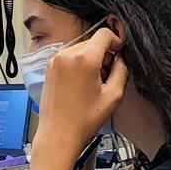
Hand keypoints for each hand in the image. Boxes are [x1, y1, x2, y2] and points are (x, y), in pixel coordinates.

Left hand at [34, 28, 128, 152]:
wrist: (58, 135)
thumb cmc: (83, 120)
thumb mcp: (113, 95)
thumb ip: (121, 71)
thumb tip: (120, 59)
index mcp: (83, 59)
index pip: (104, 34)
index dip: (116, 42)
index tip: (119, 54)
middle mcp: (66, 55)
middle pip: (92, 42)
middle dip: (103, 54)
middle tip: (107, 75)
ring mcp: (55, 61)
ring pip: (80, 49)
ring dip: (90, 60)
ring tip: (93, 83)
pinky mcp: (49, 69)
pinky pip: (68, 58)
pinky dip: (78, 65)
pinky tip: (81, 84)